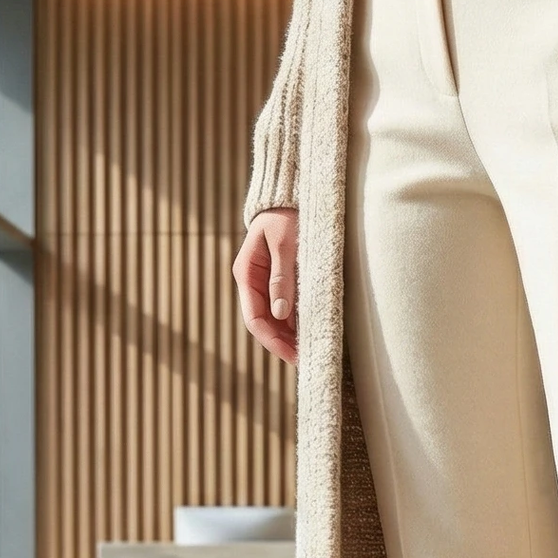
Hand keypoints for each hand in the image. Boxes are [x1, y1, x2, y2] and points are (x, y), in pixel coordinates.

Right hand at [234, 209, 298, 365]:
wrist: (291, 197)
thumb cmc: (288, 216)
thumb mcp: (286, 244)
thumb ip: (282, 277)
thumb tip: (280, 314)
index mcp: (246, 273)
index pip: (254, 318)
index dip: (272, 340)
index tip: (293, 355)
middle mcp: (253, 282)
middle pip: (264, 323)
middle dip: (282, 343)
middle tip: (306, 359)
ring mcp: (265, 283)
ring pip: (275, 319)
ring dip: (290, 336)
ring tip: (311, 350)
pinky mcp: (281, 282)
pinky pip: (286, 309)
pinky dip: (297, 322)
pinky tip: (311, 331)